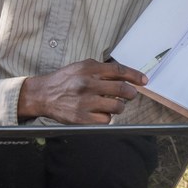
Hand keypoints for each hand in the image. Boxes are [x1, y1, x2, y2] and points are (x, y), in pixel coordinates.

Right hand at [17, 59, 146, 124]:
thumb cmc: (64, 81)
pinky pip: (106, 120)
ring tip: (111, 105)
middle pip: (121, 90)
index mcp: (89, 70)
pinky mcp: (82, 118)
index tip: (144, 80)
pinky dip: (106, 117)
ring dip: (118, 106)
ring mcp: (85, 102)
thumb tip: (124, 75)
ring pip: (117, 107)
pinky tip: (99, 113)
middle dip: (131, 93)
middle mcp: (88, 84)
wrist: (42, 95)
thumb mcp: (80, 67)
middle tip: (130, 95)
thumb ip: (100, 69)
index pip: (118, 71)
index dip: (134, 75)